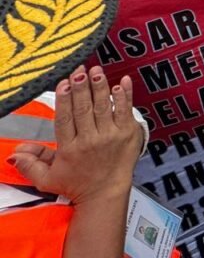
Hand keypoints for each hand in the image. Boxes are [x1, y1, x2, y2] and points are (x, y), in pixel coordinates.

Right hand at [9, 66, 141, 204]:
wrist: (105, 195)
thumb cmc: (76, 185)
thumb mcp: (47, 179)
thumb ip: (30, 164)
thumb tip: (14, 153)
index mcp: (69, 148)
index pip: (65, 119)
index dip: (64, 100)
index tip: (63, 83)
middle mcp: (90, 140)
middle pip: (84, 109)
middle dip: (81, 87)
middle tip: (80, 69)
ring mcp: (111, 136)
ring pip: (104, 107)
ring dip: (101, 87)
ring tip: (97, 70)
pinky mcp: (129, 134)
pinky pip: (126, 111)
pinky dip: (125, 95)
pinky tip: (123, 81)